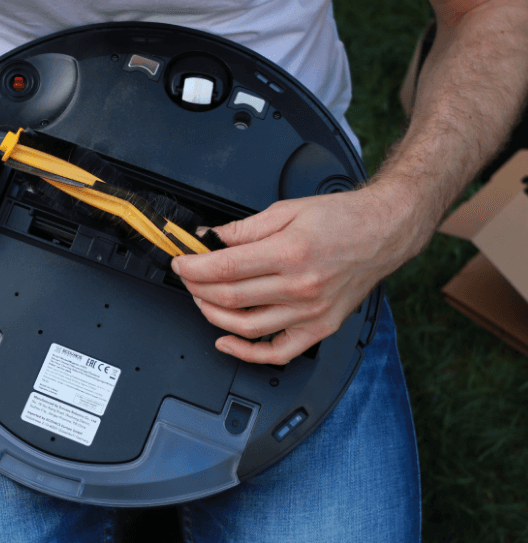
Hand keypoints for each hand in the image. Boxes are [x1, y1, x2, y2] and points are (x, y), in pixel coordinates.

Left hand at [172, 185, 421, 364]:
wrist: (384, 232)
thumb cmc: (341, 219)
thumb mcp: (287, 211)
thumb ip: (245, 228)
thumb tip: (211, 238)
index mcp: (290, 252)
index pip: (226, 267)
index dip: (194, 267)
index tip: (181, 262)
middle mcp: (301, 286)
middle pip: (231, 298)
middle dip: (197, 288)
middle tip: (187, 278)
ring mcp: (311, 312)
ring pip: (247, 327)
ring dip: (213, 316)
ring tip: (202, 300)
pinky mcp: (320, 328)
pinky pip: (277, 352)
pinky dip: (246, 353)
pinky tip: (226, 341)